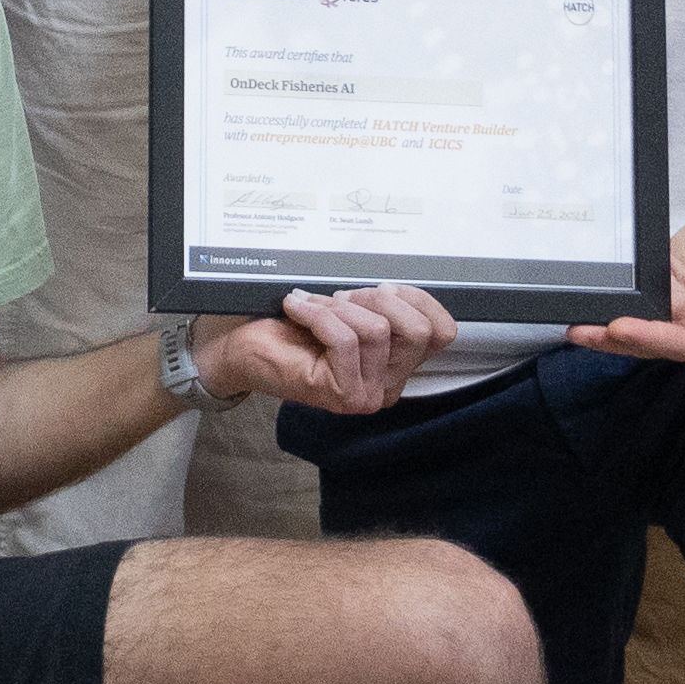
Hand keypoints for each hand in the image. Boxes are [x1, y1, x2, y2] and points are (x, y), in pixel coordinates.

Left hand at [204, 282, 457, 414]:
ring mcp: (366, 395)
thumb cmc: (291, 325)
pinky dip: (318, 313)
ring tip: (312, 305)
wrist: (242, 346)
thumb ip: (381, 304)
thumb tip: (395, 289)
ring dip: (339, 306)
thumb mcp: (348, 305)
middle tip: (342, 296)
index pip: (442, 332)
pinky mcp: (340, 393)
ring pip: (377, 331)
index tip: (381, 287)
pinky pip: (345, 339)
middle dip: (377, 299)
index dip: (416, 298)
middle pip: (417, 331)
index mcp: (398, 365)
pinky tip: (296, 307)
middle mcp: (388, 386)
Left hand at [577, 185, 684, 361]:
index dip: (654, 337)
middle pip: (660, 343)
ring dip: (610, 332)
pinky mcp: (671, 292)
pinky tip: (588, 306)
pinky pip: (641, 306)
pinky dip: (615, 308)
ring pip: (645, 330)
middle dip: (621, 340)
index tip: (621, 327)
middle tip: (582, 331)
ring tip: (574, 326)